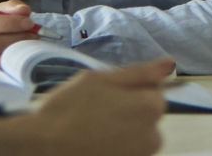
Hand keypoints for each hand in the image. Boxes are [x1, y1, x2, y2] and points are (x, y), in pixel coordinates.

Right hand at [0, 57, 173, 155]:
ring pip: (137, 136)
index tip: (107, 95)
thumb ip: (140, 72)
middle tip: (96, 111)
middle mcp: (153, 135)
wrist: (42, 145)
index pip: (154, 92)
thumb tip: (169, 65)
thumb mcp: (100, 79)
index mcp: (150, 107)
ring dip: (122, 131)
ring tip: (92, 128)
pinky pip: (127, 151)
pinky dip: (114, 147)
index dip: (130, 90)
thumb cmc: (68, 109)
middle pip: (148, 116)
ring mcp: (140, 155)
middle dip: (129, 112)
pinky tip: (93, 143)